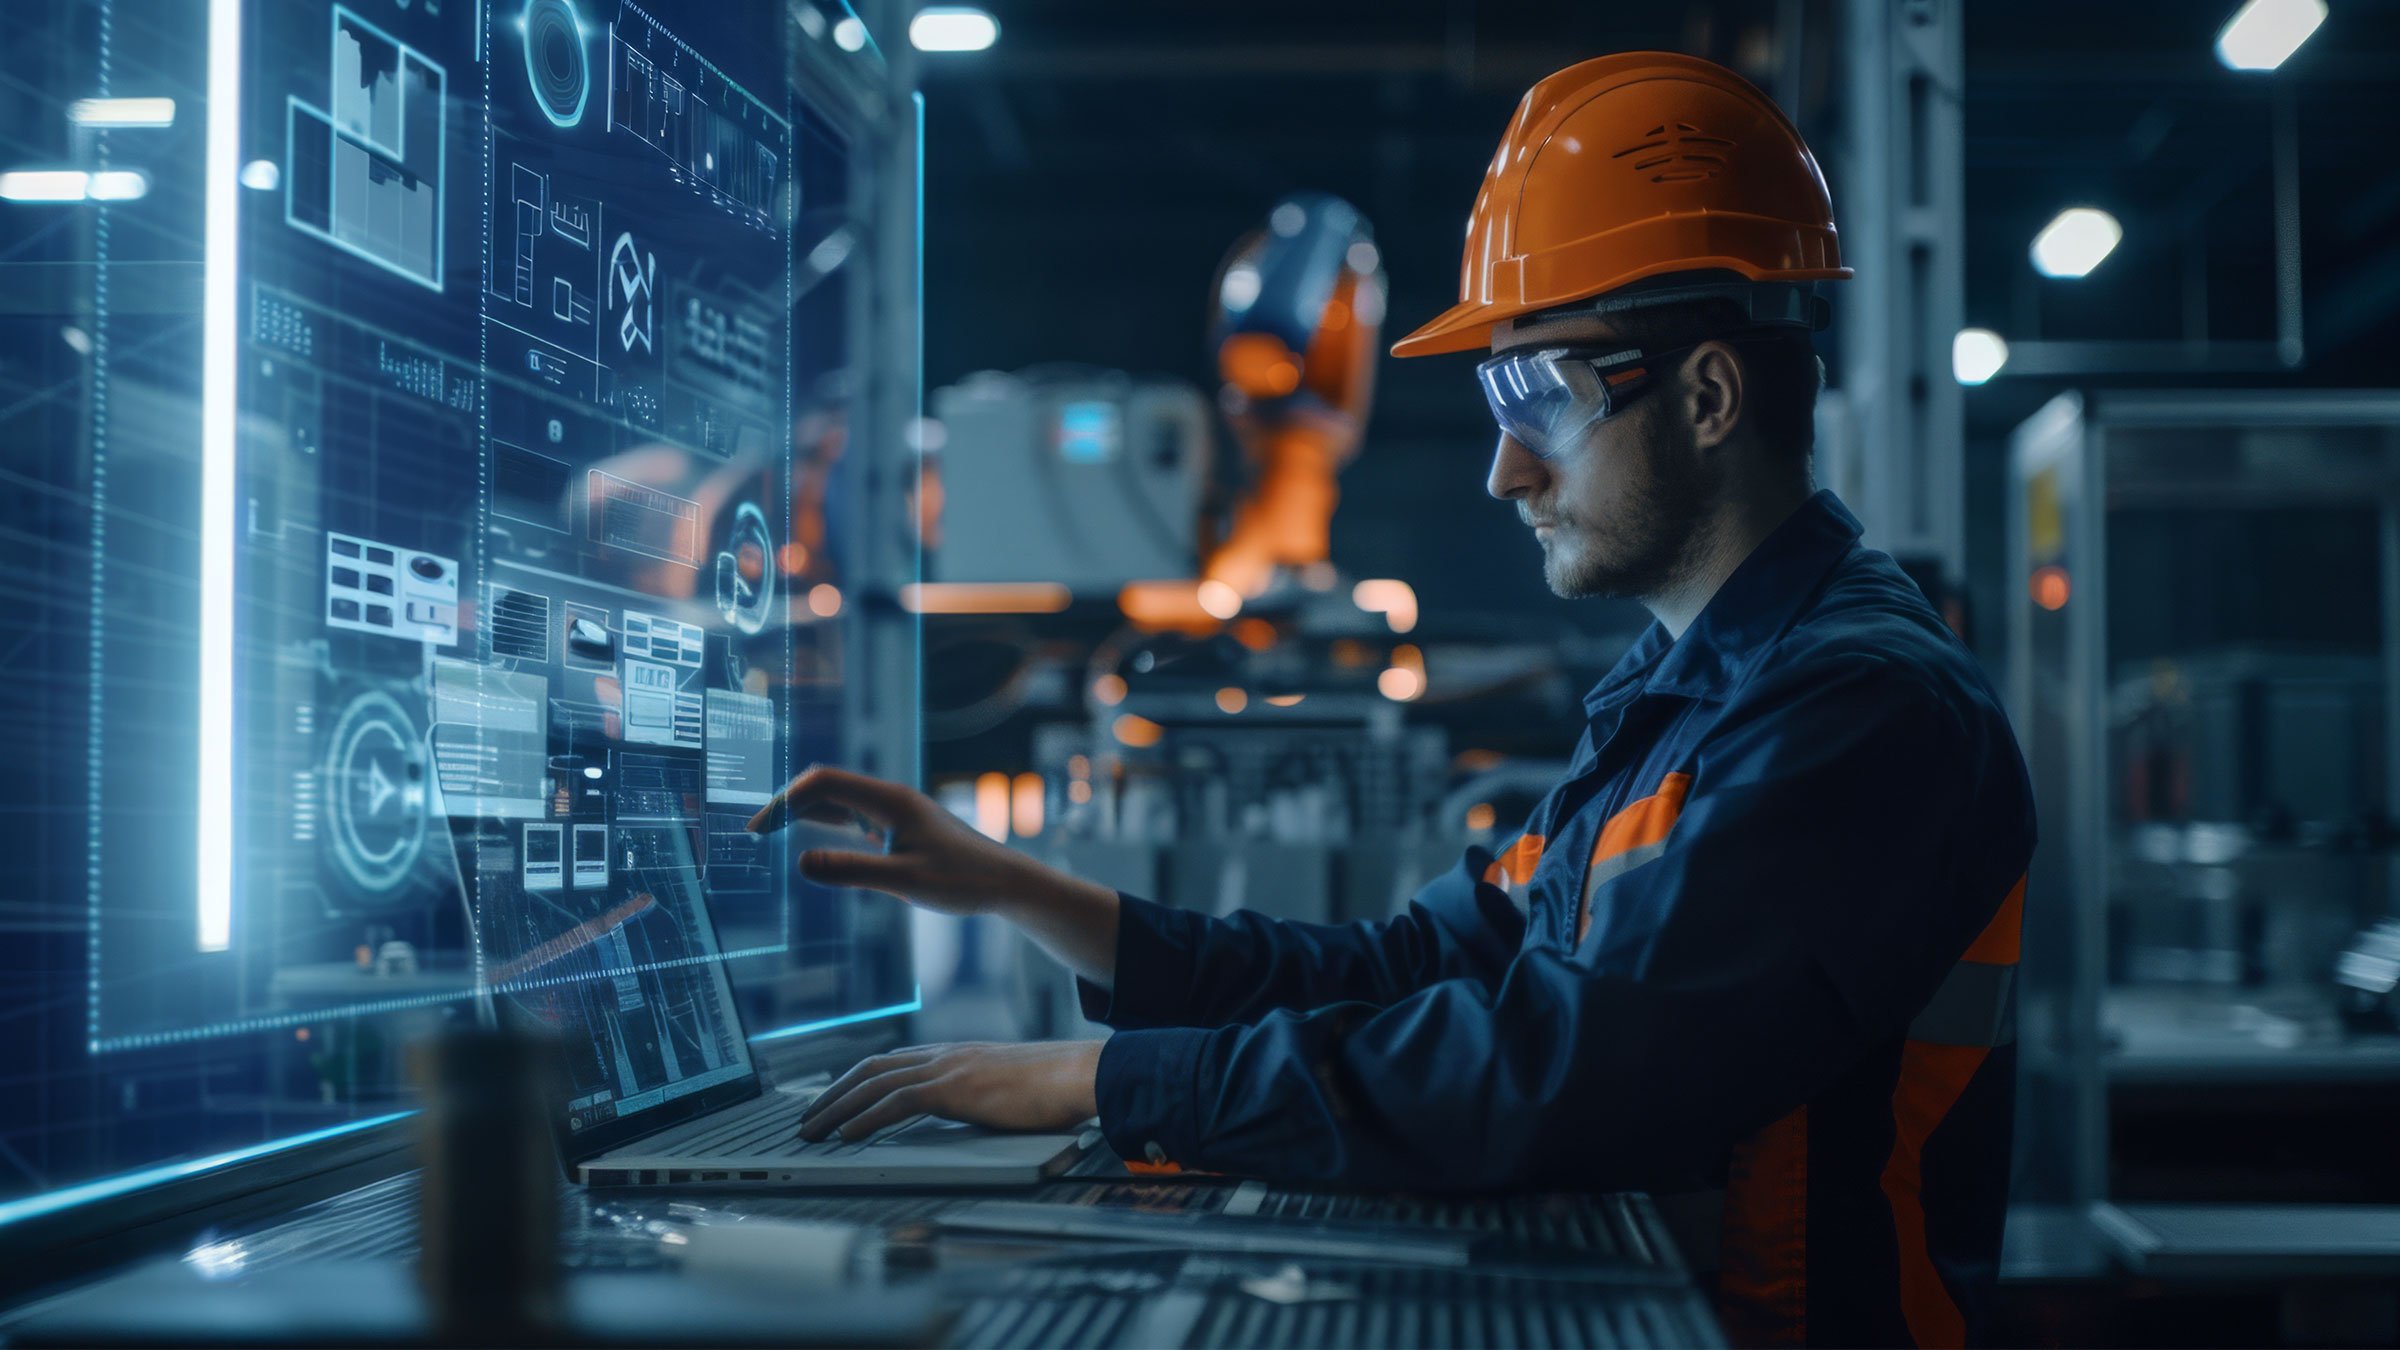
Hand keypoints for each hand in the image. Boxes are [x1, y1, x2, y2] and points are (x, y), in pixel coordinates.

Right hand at [748, 767, 1123, 984]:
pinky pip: (854, 816)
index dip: (786, 801)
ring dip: (804, 812)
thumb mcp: (905, 881)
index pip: (824, 784)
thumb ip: (854, 872)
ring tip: (769, 831)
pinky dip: (826, 823)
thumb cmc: (964, 882)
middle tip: (753, 831)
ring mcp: (896, 812)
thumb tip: (801, 864)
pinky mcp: (901, 827)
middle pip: (826, 786)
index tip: (758, 830)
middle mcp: (890, 799)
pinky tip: (812, 838)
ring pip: (839, 800)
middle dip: (787, 803)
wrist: (1006, 883)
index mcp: (889, 802)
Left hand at [797, 1041, 1101, 1142]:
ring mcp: (948, 1068)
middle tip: (809, 1119)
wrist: (1080, 1073)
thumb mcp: (1008, 1088)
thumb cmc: (1057, 1085)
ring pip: (875, 1083)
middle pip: (871, 1067)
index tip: (836, 1099)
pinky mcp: (954, 1088)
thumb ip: (982, 1096)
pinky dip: (865, 1118)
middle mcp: (946, 1054)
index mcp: (957, 1053)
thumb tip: (971, 1116)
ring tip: (813, 1132)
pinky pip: (896, 1103)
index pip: (892, 1061)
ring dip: (837, 1108)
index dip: (857, 1080)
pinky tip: (847, 1135)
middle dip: (834, 1093)